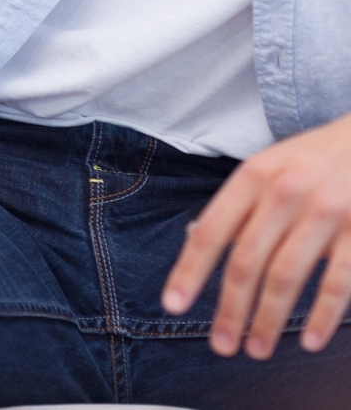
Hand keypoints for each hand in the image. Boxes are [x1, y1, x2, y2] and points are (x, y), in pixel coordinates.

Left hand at [163, 115, 350, 358]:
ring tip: (256, 349)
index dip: (189, 271)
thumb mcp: (267, 166)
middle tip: (221, 346)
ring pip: (286, 276)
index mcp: (252, 177)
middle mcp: (284, 192)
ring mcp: (326, 211)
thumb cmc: (312, 158)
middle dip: (230, 310)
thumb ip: (236, 205)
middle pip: (246, 262)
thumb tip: (194, 240)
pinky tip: (310, 342)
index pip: (211, 231)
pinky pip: (339, 281)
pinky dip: (324, 316)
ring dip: (268, 320)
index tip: (173, 305)